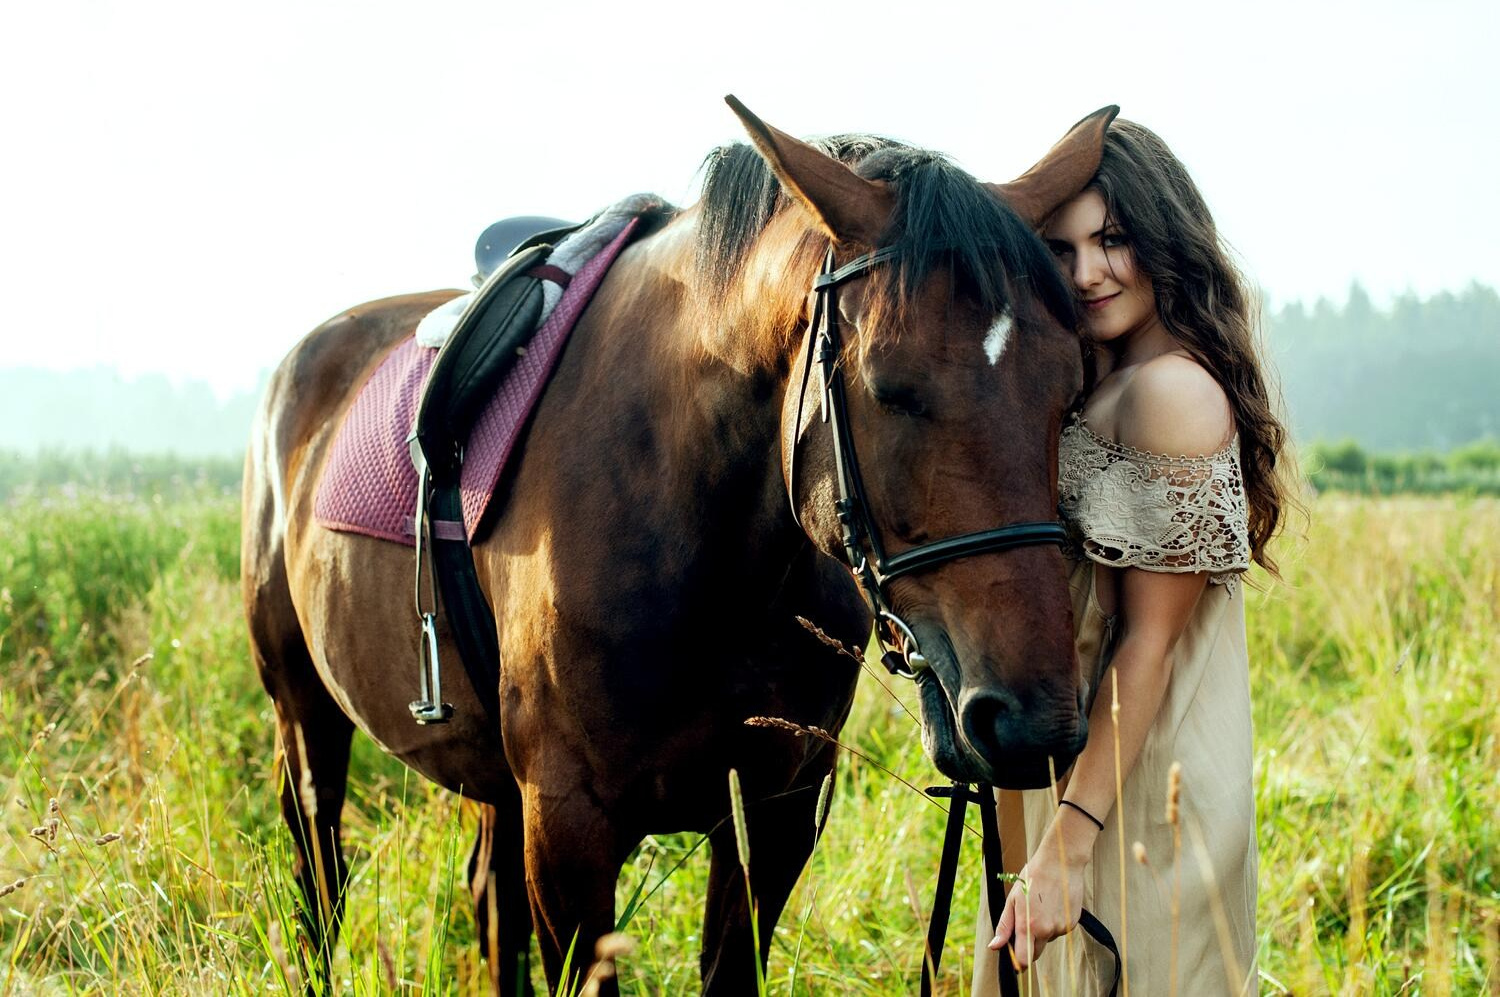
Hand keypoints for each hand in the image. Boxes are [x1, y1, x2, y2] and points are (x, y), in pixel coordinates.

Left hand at [988, 821, 1089, 970]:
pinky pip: (1058, 931)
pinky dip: (1053, 924)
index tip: (1013, 956)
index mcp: (1029, 926)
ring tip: (1040, 907)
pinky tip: (1052, 905)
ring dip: (1041, 932)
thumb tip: (994, 946)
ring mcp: (1061, 928)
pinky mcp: (1072, 923)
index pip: (1024, 959)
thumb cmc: (1033, 877)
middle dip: (1027, 946)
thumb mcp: (1013, 899)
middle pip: (1035, 953)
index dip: (1018, 961)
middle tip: (1024, 923)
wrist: (1060, 862)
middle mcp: (1047, 930)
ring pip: (1047, 940)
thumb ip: (1004, 926)